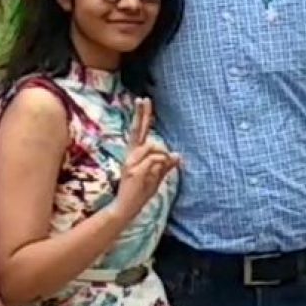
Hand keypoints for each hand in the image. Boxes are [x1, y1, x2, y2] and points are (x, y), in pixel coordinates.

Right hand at [115, 98, 179, 218]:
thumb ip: (165, 166)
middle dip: (142, 114)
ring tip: (156, 173)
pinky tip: (153, 176)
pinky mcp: (135, 170)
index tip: (143, 100)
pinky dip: (161, 166)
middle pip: (138, 129)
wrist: (126, 206)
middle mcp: (131, 154)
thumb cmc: (140, 192)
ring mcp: (132, 161)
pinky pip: (156, 160)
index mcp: (135, 154)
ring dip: (163, 158)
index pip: (138, 130)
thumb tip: (178, 155)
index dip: (141, 115)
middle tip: (144, 99)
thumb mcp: (155, 177)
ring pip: (155, 147)